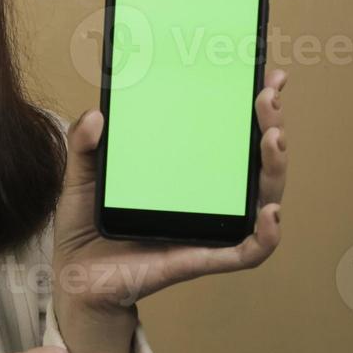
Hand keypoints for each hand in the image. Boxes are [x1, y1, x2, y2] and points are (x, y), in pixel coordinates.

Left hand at [50, 68, 289, 318]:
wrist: (76, 277)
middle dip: (272, 125)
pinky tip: (270, 212)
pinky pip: (247, 251)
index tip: (267, 76)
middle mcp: (208, 195)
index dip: (255, 107)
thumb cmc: (88, 224)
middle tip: (267, 98)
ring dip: (276, 167)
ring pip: (262, 198)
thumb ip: (85, 144)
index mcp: (188, 170)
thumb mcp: (82, 175)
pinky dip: (266, 235)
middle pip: (257, 161)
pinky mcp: (202, 258)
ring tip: (274, 138)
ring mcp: (210, 227)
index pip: (231, 135)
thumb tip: (97, 115)